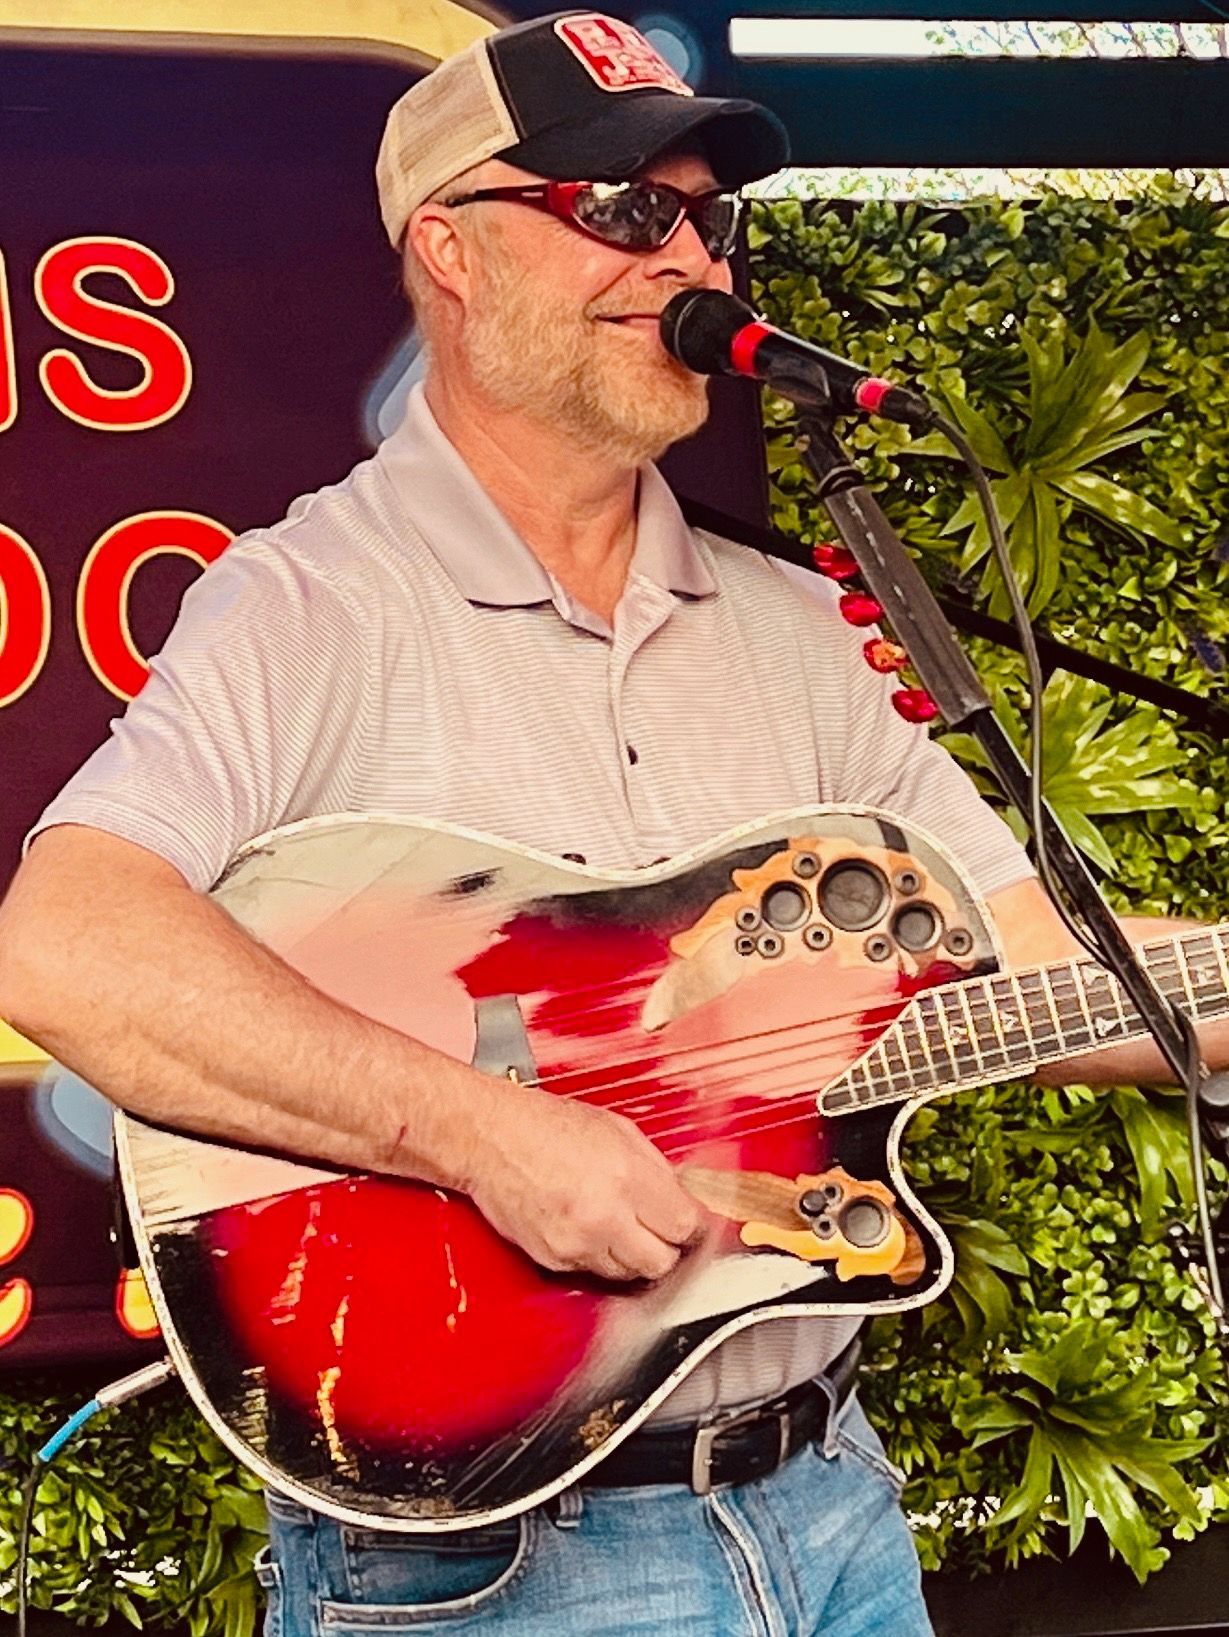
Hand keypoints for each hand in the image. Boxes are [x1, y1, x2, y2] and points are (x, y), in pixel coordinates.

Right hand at [459, 1078, 704, 1281]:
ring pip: (629, 1274)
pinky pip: (592, 1272)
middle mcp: (605, 1215)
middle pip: (662, 1262)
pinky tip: (588, 1228)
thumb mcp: (617, 1129)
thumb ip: (655, 1169)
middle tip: (660, 1230)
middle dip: (666, 1247)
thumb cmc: (545, 1126)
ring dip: (631, 1255)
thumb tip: (681, 1197)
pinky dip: (596, 1256)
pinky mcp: (554, 1260)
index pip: (686, 1227)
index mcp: (628, 1177)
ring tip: (619, 1225)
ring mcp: (577, 1243)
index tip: (691, 1226)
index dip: (692, 1227)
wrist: (491, 1138)